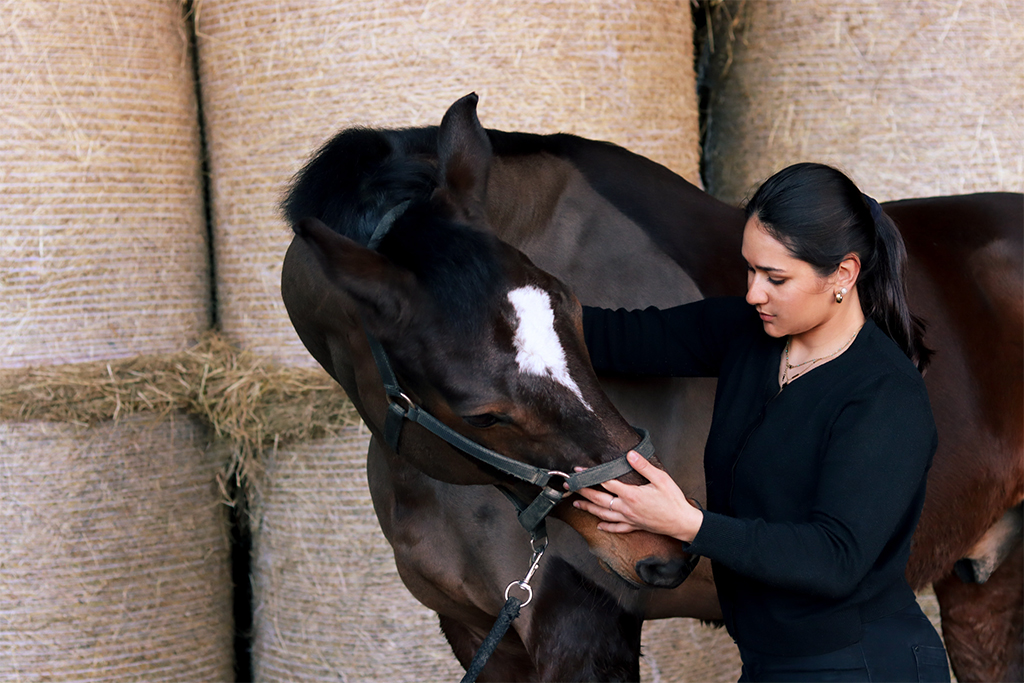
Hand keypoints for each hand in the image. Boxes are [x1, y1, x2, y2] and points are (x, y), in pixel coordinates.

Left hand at [573, 451, 703, 541]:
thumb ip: (643, 466)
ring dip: (588, 508)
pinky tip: (599, 525)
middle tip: (570, 487)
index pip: (605, 483)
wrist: (682, 522)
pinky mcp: (634, 526)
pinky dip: (606, 526)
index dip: (591, 476)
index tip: (579, 471)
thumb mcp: (661, 479)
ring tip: (576, 504)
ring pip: (603, 514)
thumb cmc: (673, 500)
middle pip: (599, 499)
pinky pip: (616, 528)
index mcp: (631, 495)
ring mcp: (629, 519)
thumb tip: (630, 454)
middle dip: (582, 492)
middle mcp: (626, 508)